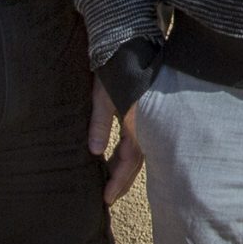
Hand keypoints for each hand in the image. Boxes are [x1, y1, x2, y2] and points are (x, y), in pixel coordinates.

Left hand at [88, 79, 143, 204]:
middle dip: (122, 180)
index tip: (106, 199)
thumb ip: (100, 124)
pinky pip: (139, 140)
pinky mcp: (145, 112)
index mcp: (137, 126)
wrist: (131, 44)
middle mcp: (146, 126)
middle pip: (136, 161)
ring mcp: (148, 120)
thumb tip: (95, 152)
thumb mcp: (103, 98)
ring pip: (139, 152)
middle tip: (110, 197)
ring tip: (114, 183)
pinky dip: (129, 153)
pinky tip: (119, 157)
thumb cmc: (115, 70)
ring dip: (126, 168)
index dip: (117, 182)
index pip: (128, 162)